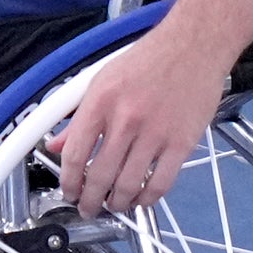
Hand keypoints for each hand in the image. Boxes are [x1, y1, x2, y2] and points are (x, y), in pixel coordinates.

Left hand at [50, 19, 225, 218]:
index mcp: (101, 102)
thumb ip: (78, 114)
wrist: (196, 44)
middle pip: (99, 176)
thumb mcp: (103, 79)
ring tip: (115, 206)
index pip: (74, 154)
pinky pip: (161, 182)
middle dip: (90, 200)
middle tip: (89, 207)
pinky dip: (148, 198)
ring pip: (128, 184)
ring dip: (118, 203)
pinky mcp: (182, 142)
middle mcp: (125, 119)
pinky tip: (142, 199)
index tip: (70, 191)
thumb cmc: (151, 58)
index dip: (68, 181)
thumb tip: (56, 143)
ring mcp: (155, 133)